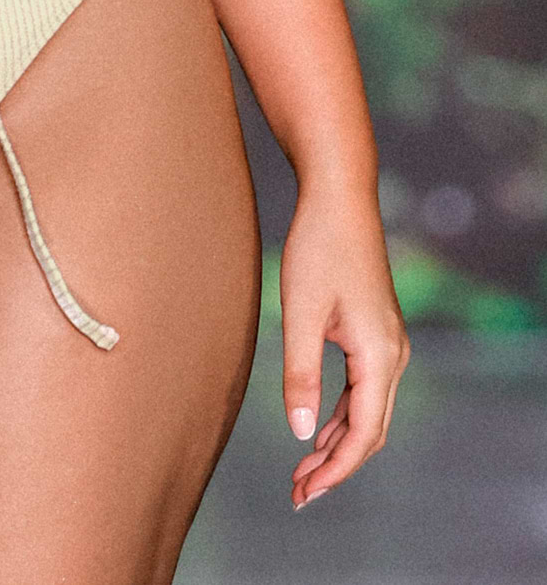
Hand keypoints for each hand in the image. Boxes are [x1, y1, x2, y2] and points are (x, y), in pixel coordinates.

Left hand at [281, 175, 407, 509]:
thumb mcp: (300, 310)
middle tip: (298, 493)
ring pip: (368, 412)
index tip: (304, 494)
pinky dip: (341, 415)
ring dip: (338, 443)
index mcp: (379, 356)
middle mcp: (394, 355)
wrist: (340, 197)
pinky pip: (364, 390)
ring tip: (303, 471)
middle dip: (336, 466)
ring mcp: (388, 344)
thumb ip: (300, 373)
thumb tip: (301, 433)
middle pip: (370, 431)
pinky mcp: (376, 333)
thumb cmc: (318, 246)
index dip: (335, 470)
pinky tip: (317, 428)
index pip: (363, 434)